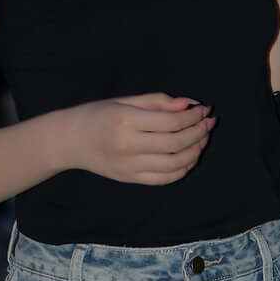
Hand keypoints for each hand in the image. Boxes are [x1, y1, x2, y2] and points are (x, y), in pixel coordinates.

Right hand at [71, 92, 214, 184]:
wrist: (70, 141)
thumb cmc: (97, 115)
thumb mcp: (125, 101)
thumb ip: (158, 102)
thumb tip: (190, 104)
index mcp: (126, 121)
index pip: (171, 122)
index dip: (193, 116)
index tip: (204, 110)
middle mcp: (128, 146)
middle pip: (176, 143)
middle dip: (199, 133)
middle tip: (209, 123)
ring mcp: (130, 166)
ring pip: (174, 164)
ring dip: (195, 151)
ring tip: (202, 139)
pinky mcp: (131, 179)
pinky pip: (165, 179)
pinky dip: (183, 169)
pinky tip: (190, 156)